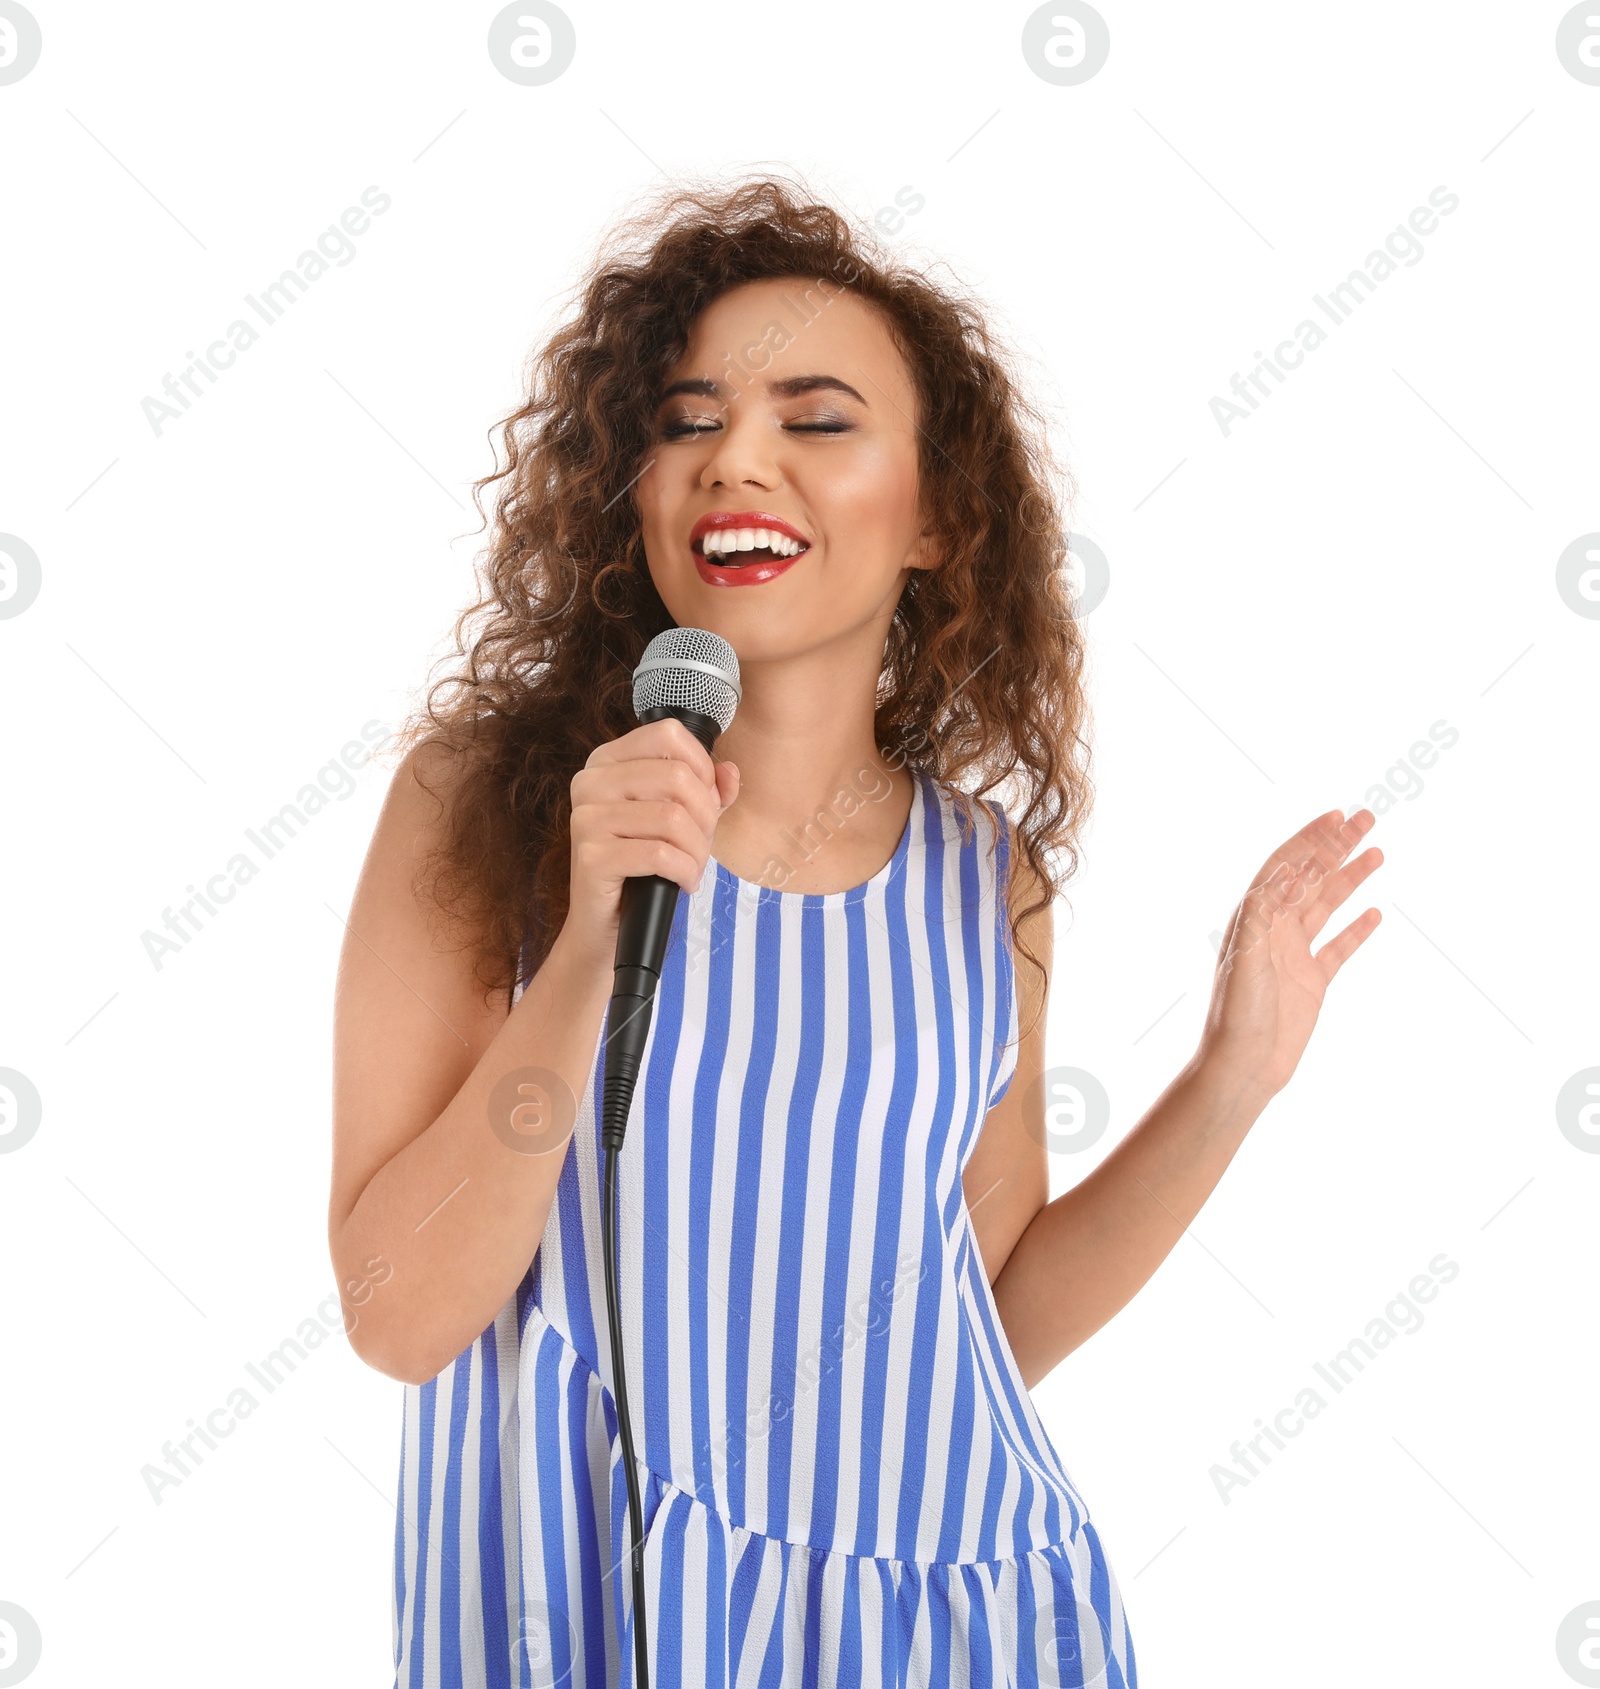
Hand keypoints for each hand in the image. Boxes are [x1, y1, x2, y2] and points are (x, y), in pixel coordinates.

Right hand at [557, 718, 740, 972]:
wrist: (606, 923)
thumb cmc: (643, 865)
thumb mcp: (682, 820)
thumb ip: (708, 791)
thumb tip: (730, 772)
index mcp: (607, 761)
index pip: (667, 734)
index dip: (702, 767)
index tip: (706, 802)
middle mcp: (590, 782)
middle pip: (676, 776)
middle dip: (705, 816)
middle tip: (702, 846)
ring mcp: (586, 819)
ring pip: (672, 817)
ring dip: (697, 850)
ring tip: (693, 867)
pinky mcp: (590, 857)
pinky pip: (659, 854)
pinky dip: (685, 871)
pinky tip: (683, 883)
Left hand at [1197, 809, 1382, 1104]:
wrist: (1244, 1065)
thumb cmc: (1237, 1014)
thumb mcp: (1245, 959)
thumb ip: (1261, 917)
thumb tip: (1280, 876)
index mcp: (1254, 919)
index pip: (1285, 867)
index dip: (1309, 840)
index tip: (1337, 817)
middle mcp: (1272, 930)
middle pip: (1309, 878)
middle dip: (1335, 847)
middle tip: (1367, 818)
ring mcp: (1293, 955)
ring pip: (1326, 906)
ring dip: (1350, 878)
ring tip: (1378, 852)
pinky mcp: (1311, 983)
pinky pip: (1338, 948)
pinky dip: (1356, 930)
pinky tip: (1374, 914)